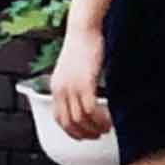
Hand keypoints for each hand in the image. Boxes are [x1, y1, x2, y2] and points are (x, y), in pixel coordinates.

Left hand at [50, 25, 110, 140]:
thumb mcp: (72, 69)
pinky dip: (99, 119)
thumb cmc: (81, 46)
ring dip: (94, 128)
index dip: (72, 131)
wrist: (82, 29)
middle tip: (98, 134)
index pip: (59, 119)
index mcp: (55, 88)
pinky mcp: (85, 83)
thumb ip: (73, 84)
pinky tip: (108, 119)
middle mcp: (60, 90)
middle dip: (85, 133)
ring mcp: (72, 87)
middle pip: (69, 123)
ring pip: (80, 120)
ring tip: (106, 127)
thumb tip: (83, 97)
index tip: (84, 135)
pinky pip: (90, 110)